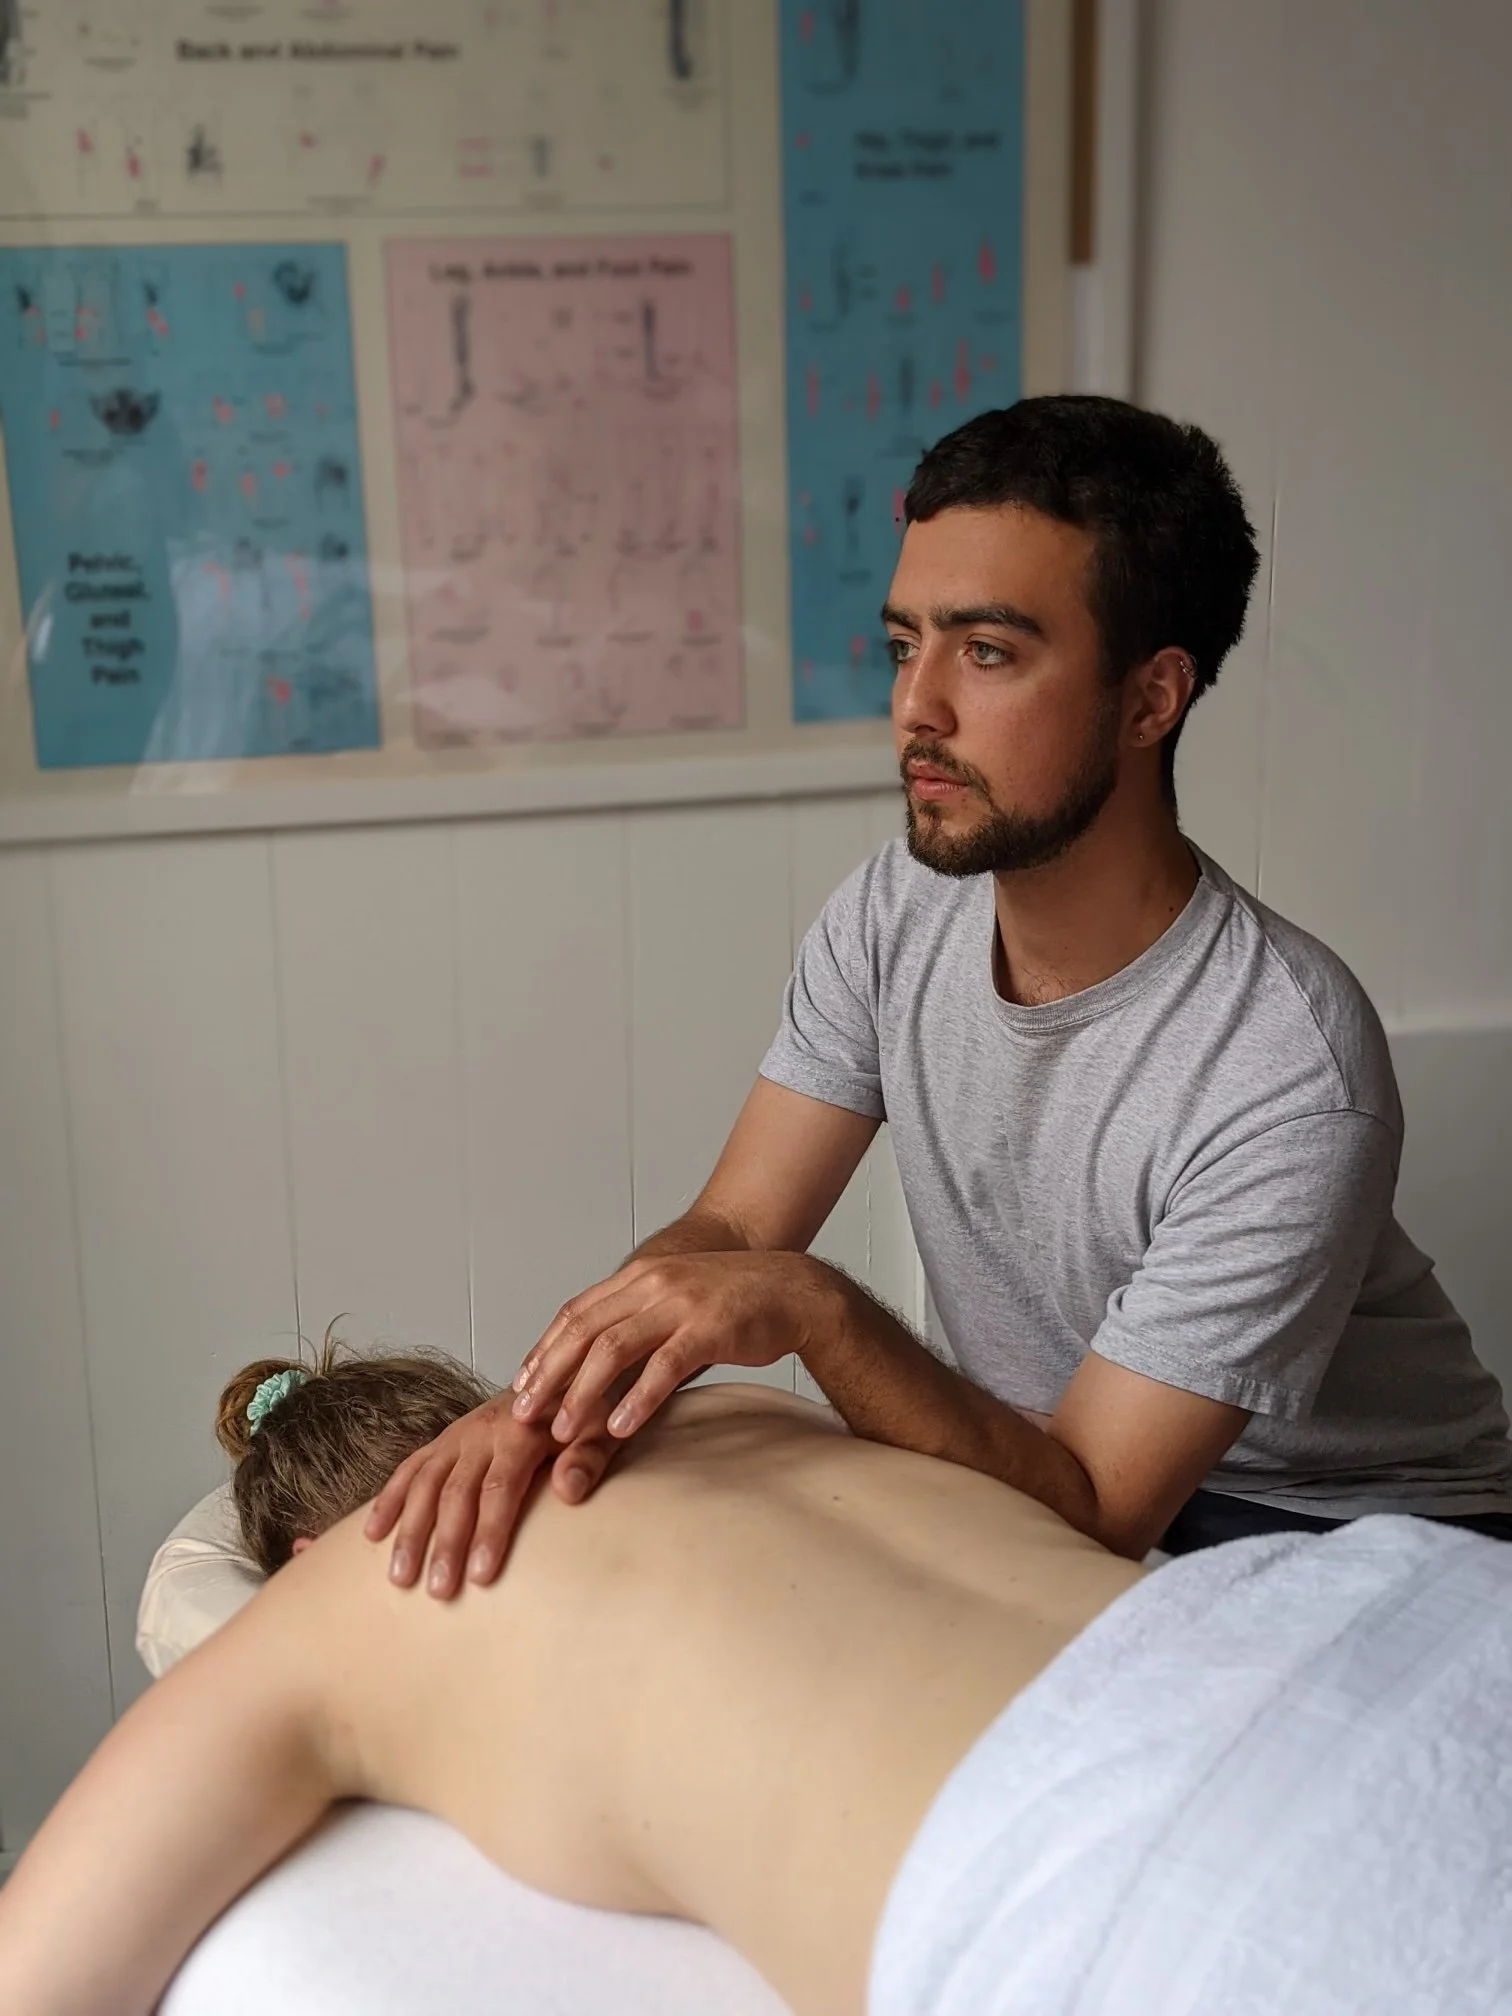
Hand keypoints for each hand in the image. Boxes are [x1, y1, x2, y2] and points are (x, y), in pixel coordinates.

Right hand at [363, 1388, 620, 1597]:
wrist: (558, 1374)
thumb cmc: (581, 1415)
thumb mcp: (602, 1430)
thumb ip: (588, 1458)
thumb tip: (570, 1490)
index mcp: (520, 1432)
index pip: (499, 1488)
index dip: (489, 1533)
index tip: (480, 1577)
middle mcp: (481, 1433)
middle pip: (456, 1494)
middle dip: (445, 1545)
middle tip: (438, 1592)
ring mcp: (456, 1437)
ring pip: (423, 1486)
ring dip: (409, 1531)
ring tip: (399, 1578)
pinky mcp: (442, 1442)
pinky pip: (408, 1470)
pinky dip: (388, 1501)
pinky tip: (373, 1535)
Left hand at [511, 1249, 841, 1442]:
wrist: (794, 1289)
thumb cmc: (732, 1304)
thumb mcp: (675, 1301)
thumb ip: (637, 1322)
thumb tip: (595, 1366)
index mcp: (639, 1277)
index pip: (576, 1313)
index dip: (544, 1350)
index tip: (520, 1386)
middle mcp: (653, 1283)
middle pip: (584, 1330)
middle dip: (549, 1375)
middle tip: (524, 1414)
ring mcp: (680, 1303)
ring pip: (615, 1348)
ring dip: (583, 1392)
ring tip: (563, 1431)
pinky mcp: (710, 1327)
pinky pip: (664, 1365)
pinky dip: (638, 1398)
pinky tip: (620, 1426)